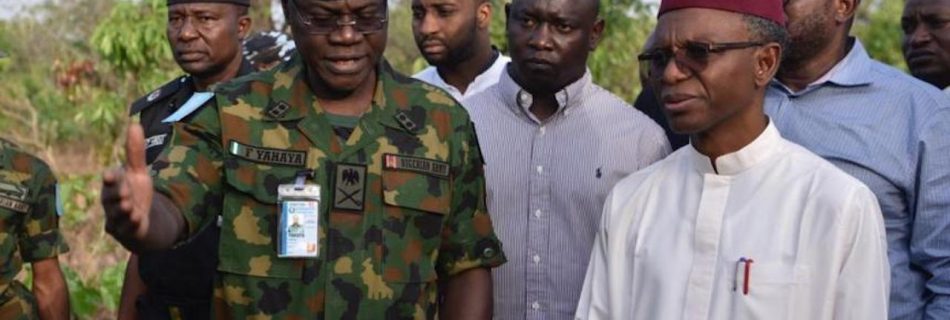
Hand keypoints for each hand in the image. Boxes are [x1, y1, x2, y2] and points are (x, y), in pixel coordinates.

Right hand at [102, 123, 153, 244]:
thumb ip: (135, 152)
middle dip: (116, 194)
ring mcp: (116, 218)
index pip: (110, 180)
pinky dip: (132, 224)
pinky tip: (139, 219)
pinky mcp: (125, 232)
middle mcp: (111, 202)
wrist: (141, 221)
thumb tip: (135, 124)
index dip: (111, 178)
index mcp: (113, 186)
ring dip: (123, 210)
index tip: (110, 174)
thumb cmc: (135, 193)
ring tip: (130, 206)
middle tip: (124, 191)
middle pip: (110, 198)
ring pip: (116, 215)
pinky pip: (127, 229)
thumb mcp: (138, 172)